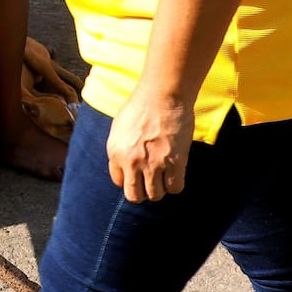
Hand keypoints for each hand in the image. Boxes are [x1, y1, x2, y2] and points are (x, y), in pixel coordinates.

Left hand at [106, 86, 194, 202]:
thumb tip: (125, 166)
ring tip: (164, 175)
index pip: (118, 182)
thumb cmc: (142, 105)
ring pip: (155, 195)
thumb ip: (121, 148)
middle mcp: (132, 162)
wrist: (163, 95)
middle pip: (135, 195)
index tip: (138, 173)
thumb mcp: (120, 127)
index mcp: (115, 152)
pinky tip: (176, 173)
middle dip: (143, 191)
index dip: (129, 179)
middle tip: (151, 180)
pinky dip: (175, 185)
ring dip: (160, 188)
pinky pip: (175, 188)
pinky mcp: (174, 163)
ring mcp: (153, 164)